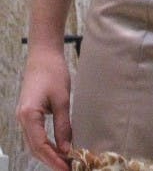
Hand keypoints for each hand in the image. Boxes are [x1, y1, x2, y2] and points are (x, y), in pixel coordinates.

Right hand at [16, 47, 72, 170]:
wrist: (43, 56)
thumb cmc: (53, 73)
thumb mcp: (63, 100)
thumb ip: (63, 125)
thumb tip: (67, 148)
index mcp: (28, 116)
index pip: (40, 145)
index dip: (54, 159)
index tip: (67, 168)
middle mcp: (22, 119)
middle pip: (35, 148)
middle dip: (51, 160)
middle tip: (68, 168)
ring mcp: (23, 117)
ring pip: (34, 143)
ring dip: (48, 154)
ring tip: (65, 162)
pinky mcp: (28, 114)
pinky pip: (35, 135)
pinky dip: (46, 144)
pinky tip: (58, 148)